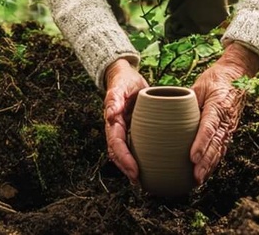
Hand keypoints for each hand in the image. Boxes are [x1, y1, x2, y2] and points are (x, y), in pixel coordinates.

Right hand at [103, 58, 147, 182]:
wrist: (124, 76)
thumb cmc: (123, 81)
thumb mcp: (119, 87)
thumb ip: (114, 99)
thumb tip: (109, 115)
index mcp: (112, 121)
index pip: (116, 144)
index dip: (124, 159)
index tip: (134, 170)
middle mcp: (116, 129)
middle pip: (118, 154)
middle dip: (127, 169)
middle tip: (139, 181)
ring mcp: (123, 131)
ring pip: (123, 154)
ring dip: (130, 168)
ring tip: (142, 181)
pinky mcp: (132, 130)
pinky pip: (133, 147)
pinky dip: (138, 159)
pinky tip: (148, 168)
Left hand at [190, 42, 258, 184]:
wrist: (236, 75)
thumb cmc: (215, 79)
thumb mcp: (199, 85)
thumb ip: (187, 102)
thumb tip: (169, 117)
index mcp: (218, 105)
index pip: (209, 127)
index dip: (201, 143)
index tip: (192, 157)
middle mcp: (226, 118)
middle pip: (216, 143)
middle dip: (206, 161)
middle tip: (196, 175)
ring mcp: (230, 126)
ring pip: (220, 148)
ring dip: (210, 165)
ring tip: (199, 178)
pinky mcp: (229, 130)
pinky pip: (222, 147)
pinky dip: (214, 161)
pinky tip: (206, 171)